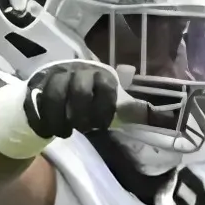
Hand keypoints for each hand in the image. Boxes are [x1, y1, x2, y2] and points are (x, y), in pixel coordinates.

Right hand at [21, 60, 150, 139]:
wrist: (62, 94)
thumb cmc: (93, 102)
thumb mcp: (116, 107)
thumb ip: (137, 111)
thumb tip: (168, 120)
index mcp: (101, 74)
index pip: (106, 85)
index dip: (105, 107)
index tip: (103, 125)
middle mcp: (78, 71)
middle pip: (79, 88)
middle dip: (82, 114)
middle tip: (84, 129)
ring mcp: (56, 76)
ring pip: (55, 93)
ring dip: (60, 118)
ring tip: (66, 133)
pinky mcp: (37, 85)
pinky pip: (36, 100)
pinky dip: (43, 119)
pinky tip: (49, 131)